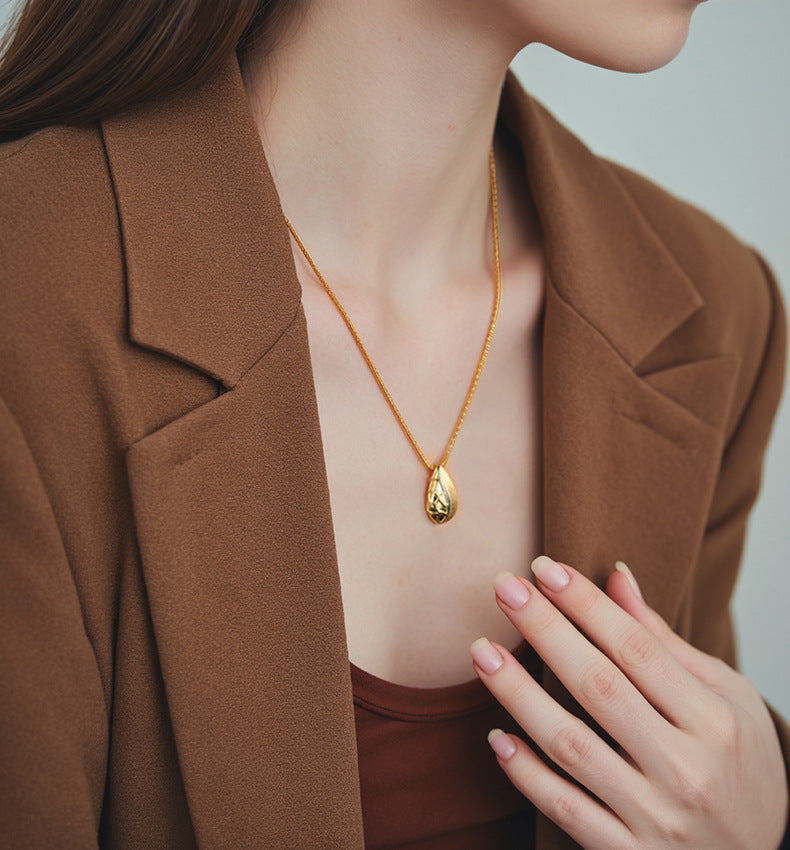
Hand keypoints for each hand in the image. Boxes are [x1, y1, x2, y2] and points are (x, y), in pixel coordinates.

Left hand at [469, 556, 788, 848]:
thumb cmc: (742, 763)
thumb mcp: (726, 696)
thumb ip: (663, 640)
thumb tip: (616, 577)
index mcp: (713, 721)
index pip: (637, 648)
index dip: (586, 604)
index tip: (544, 569)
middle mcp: (684, 768)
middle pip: (598, 686)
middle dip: (546, 630)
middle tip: (504, 588)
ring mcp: (654, 816)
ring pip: (571, 746)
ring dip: (519, 694)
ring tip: (481, 650)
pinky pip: (565, 810)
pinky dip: (527, 774)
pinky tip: (497, 736)